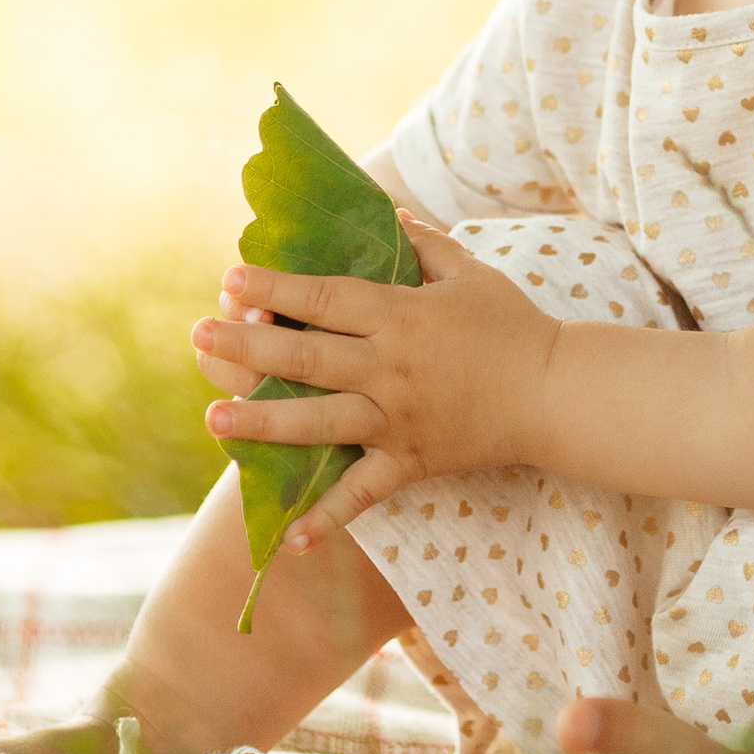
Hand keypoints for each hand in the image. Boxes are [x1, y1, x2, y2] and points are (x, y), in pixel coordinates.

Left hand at [190, 216, 558, 549]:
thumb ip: (424, 243)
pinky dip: (327, 518)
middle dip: (246, 346)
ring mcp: (396, 420)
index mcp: (400, 315)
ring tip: (213, 419)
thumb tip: (388, 215)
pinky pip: (363, 494)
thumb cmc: (513, 324)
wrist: (555, 392)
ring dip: (262, 423)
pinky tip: (287, 539)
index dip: (275, 287)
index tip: (230, 277)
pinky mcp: (410, 461)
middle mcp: (389, 368)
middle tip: (198, 336)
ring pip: (318, 422)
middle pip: (305, 357)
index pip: (324, 296)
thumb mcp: (469, 270)